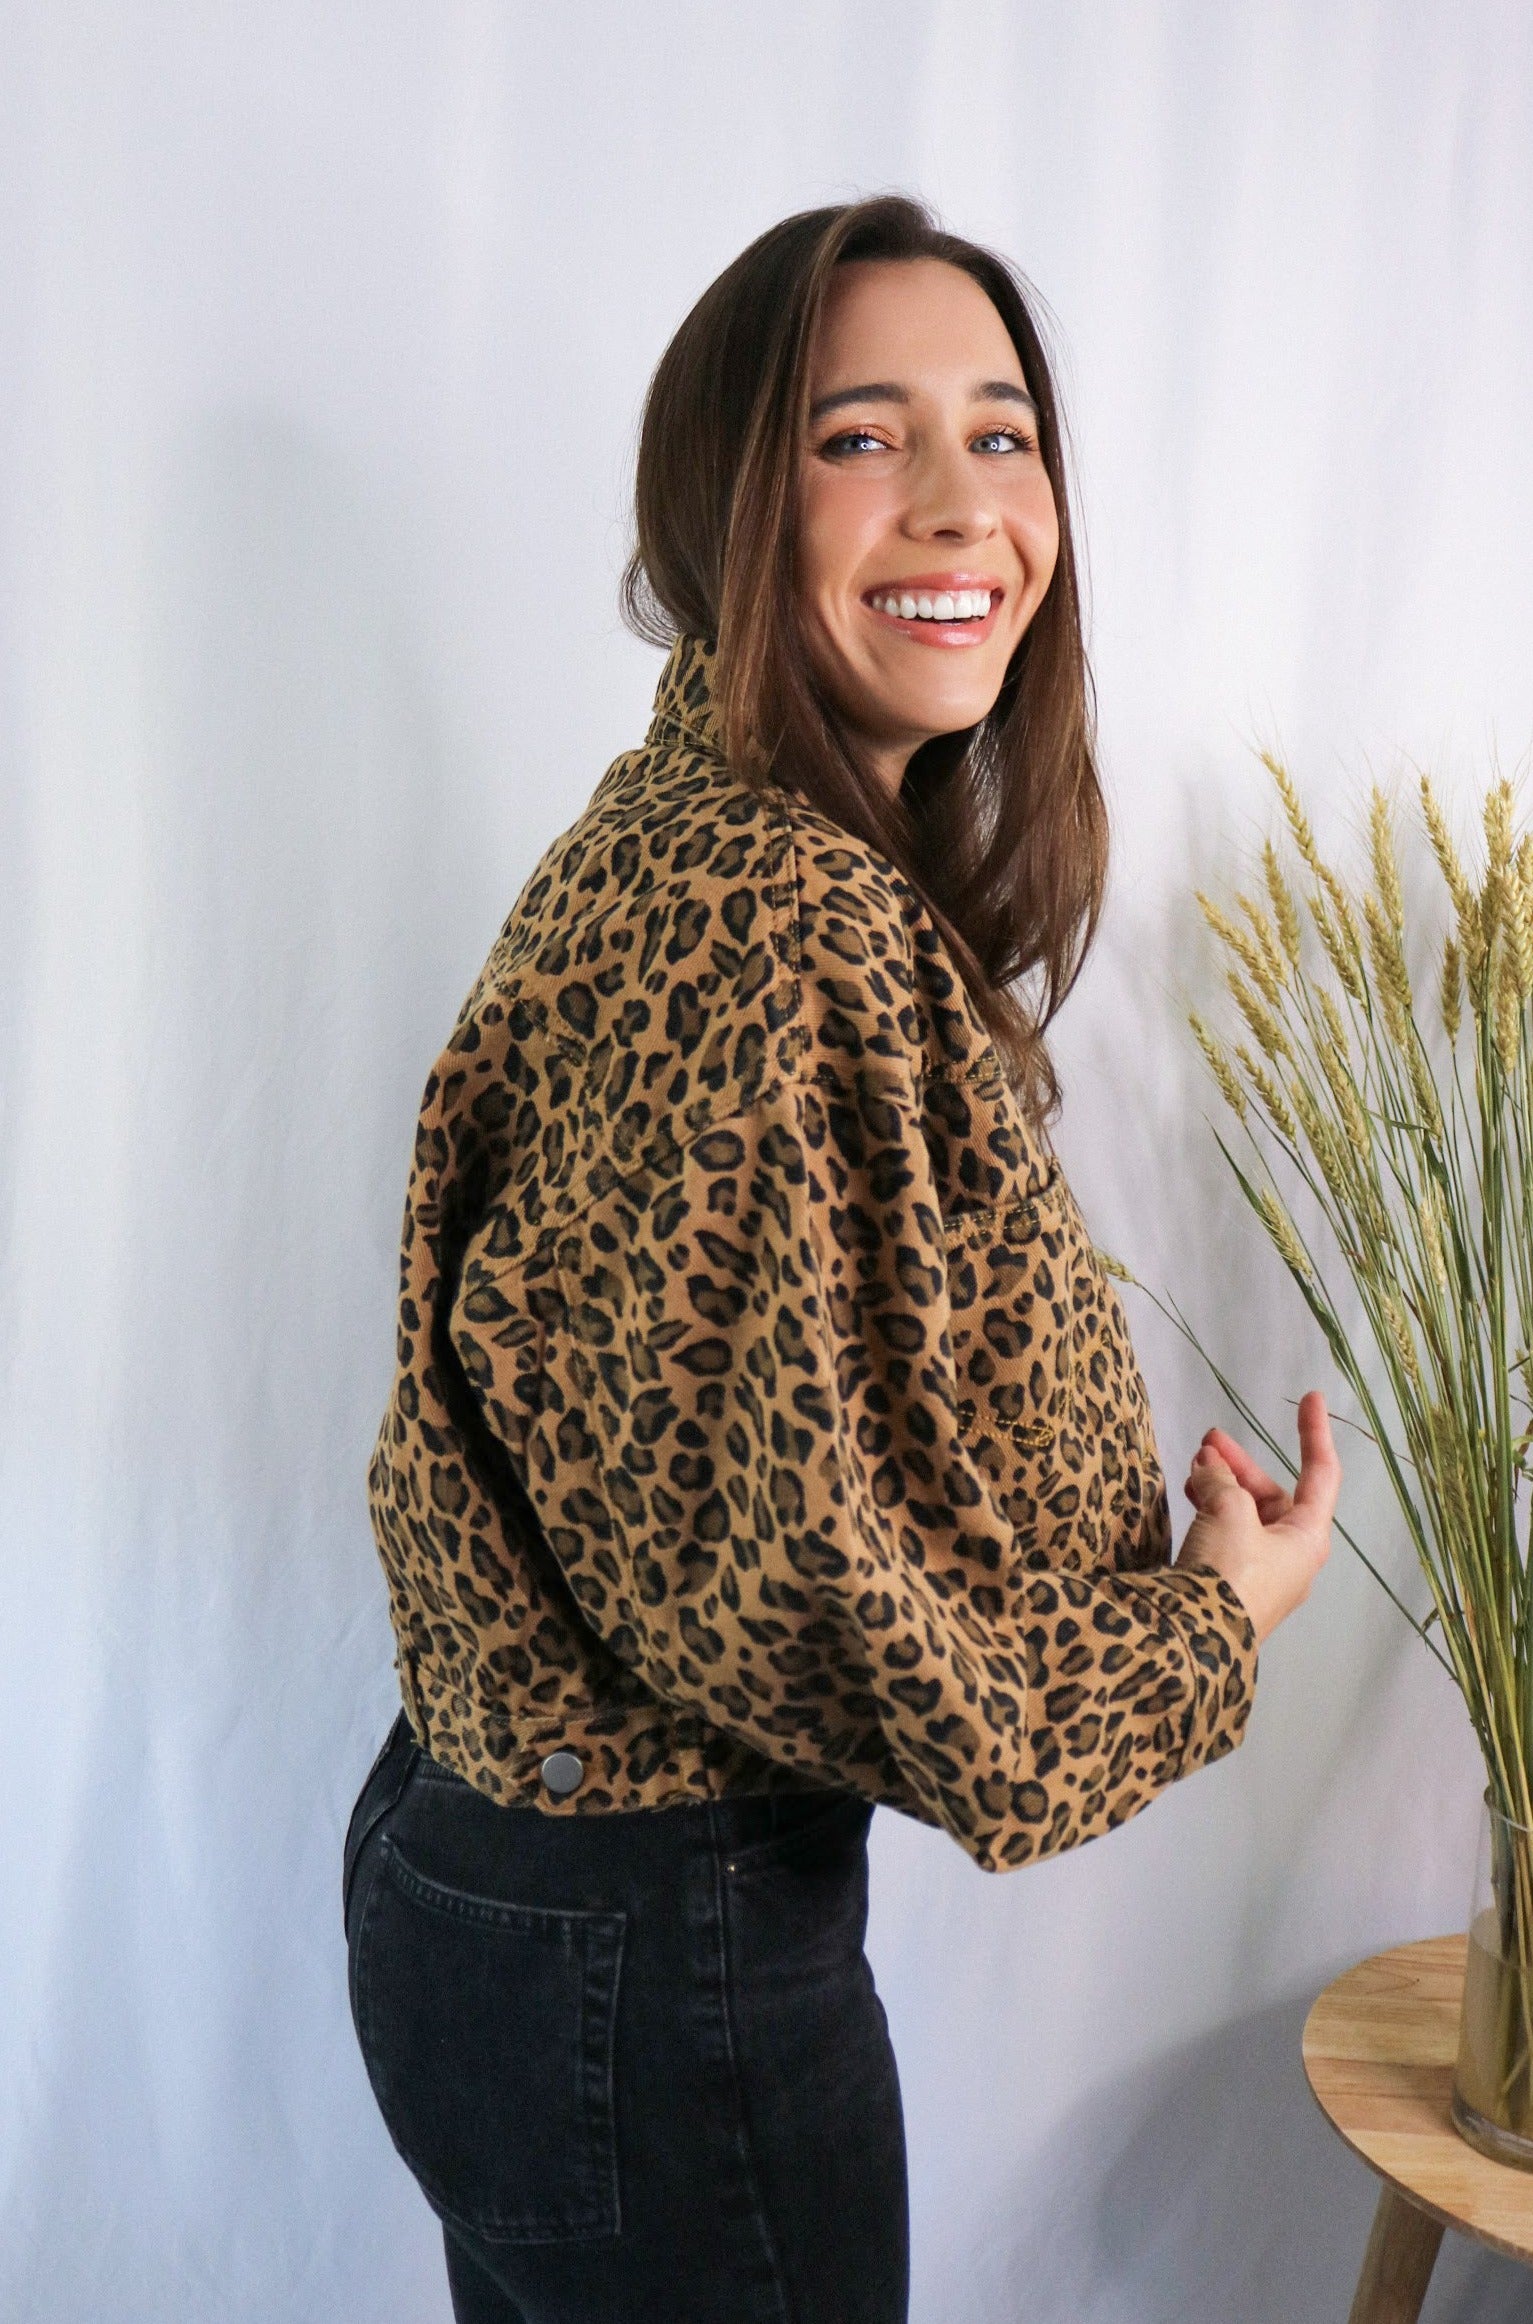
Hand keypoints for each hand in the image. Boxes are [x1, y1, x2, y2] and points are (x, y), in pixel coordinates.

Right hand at [1172, 1390, 1339, 1645]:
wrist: (1193, 1639)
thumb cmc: (1230, 1572)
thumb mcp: (1230, 1512)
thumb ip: (1223, 1481)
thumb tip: (1209, 1472)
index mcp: (1307, 1538)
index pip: (1321, 1475)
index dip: (1315, 1434)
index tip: (1313, 1396)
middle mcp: (1289, 1556)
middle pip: (1272, 1495)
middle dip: (1240, 1465)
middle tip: (1208, 1439)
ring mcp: (1258, 1574)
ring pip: (1243, 1515)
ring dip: (1220, 1486)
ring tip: (1193, 1465)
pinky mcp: (1227, 1585)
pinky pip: (1224, 1535)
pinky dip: (1209, 1511)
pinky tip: (1188, 1496)